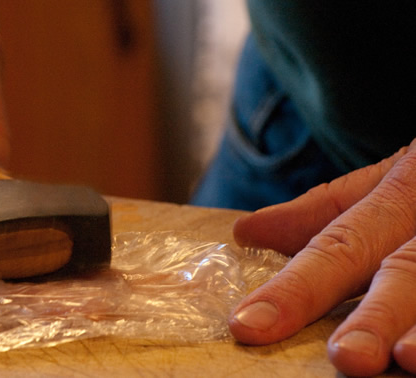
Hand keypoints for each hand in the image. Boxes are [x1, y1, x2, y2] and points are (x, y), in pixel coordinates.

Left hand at [230, 140, 415, 375]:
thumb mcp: (389, 179)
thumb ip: (323, 209)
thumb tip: (245, 232)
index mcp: (405, 192)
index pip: (339, 244)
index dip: (296, 288)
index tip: (248, 326)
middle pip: (408, 269)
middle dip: (378, 315)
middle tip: (346, 357)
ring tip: (407, 360)